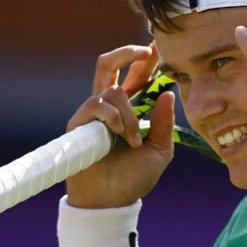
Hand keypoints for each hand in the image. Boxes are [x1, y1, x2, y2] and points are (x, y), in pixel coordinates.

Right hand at [65, 44, 175, 207]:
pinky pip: (97, 104)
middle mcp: (109, 107)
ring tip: (133, 141)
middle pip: (110, 64)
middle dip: (128, 52)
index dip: (146, 61)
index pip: (136, 77)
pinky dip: (114, 119)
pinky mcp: (79, 123)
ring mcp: (92, 114)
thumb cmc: (134, 179)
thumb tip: (168, 93)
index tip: (159, 45)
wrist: (112, 201)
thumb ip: (163, 123)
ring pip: (112, 90)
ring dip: (129, 114)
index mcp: (128, 111)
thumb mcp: (159, 150)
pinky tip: (120, 136)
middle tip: (147, 51)